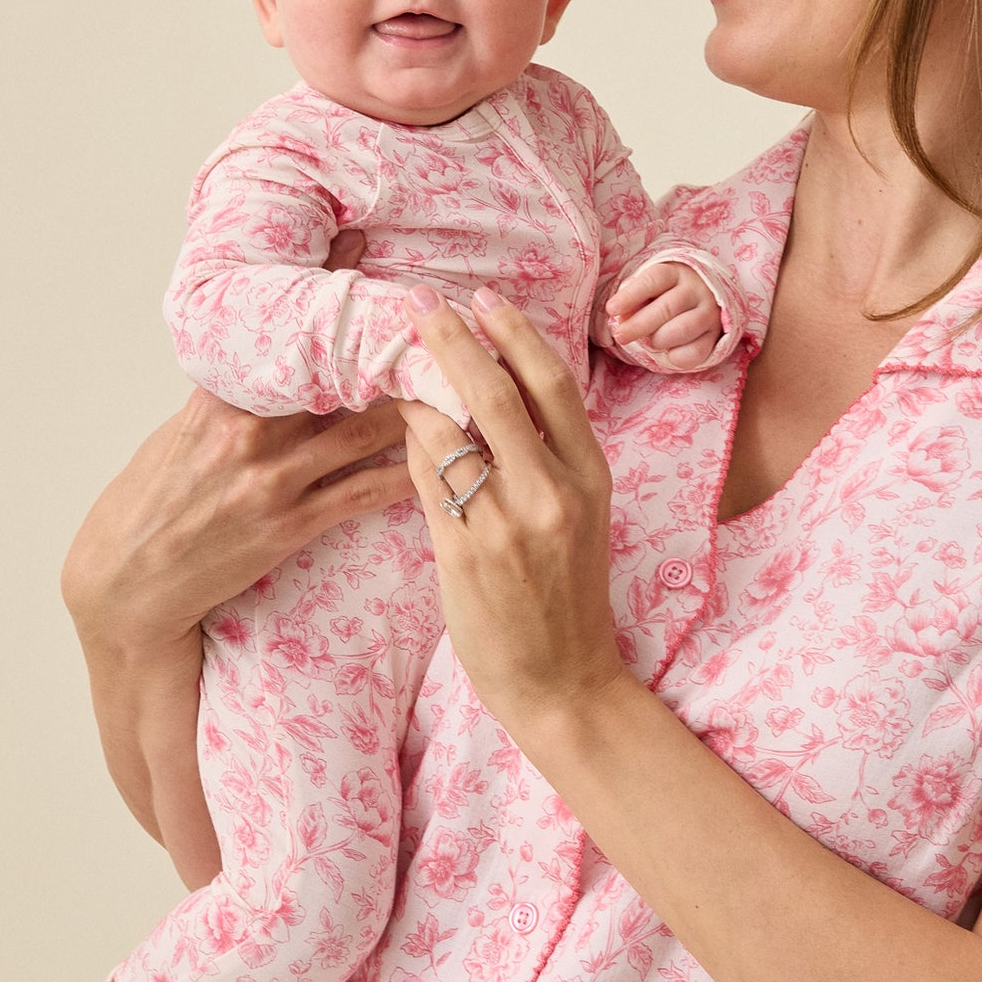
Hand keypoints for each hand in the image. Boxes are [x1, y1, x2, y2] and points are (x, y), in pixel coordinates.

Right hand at [62, 232, 412, 655]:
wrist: (129, 578)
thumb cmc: (155, 498)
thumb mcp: (180, 428)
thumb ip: (229, 391)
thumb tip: (267, 350)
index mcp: (221, 397)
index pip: (287, 338)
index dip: (335, 303)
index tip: (378, 271)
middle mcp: (250, 431)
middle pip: (339, 377)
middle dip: (394, 352)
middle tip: (448, 326)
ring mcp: (274, 479)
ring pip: (365, 431)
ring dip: (419, 407)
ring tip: (465, 382)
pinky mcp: (291, 525)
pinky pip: (364, 492)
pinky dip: (409, 474)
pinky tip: (448, 457)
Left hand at [397, 284, 629, 737]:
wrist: (563, 683)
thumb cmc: (567, 597)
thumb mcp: (580, 517)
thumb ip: (548, 459)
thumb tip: (495, 392)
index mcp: (591, 477)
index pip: (553, 383)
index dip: (515, 332)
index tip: (483, 299)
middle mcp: (553, 492)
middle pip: (497, 391)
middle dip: (453, 338)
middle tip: (420, 303)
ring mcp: (506, 523)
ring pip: (448, 431)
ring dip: (414, 389)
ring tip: (390, 359)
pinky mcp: (463, 553)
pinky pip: (423, 480)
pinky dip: (406, 444)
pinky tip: (390, 424)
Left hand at [604, 261, 723, 370]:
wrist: (704, 297)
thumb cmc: (665, 294)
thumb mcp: (648, 289)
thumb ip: (633, 299)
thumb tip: (621, 316)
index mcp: (675, 272)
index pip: (653, 280)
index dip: (631, 296)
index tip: (612, 310)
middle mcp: (696, 289)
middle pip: (667, 307)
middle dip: (639, 325)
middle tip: (621, 336)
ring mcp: (709, 312)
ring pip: (683, 329)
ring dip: (659, 340)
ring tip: (650, 342)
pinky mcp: (715, 335)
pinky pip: (695, 352)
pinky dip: (677, 357)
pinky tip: (668, 353)